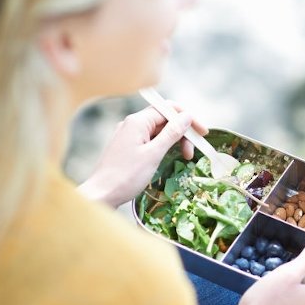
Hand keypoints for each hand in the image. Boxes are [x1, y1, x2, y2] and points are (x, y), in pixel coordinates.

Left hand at [77, 104, 208, 207]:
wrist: (101, 195)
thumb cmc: (126, 176)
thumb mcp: (153, 154)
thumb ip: (171, 133)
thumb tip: (187, 116)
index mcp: (137, 121)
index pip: (168, 109)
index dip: (188, 119)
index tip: (203, 133)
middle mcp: (132, 124)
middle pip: (164, 119)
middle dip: (182, 132)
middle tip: (193, 152)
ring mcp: (129, 135)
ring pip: (159, 130)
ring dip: (175, 140)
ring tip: (185, 157)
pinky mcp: (128, 147)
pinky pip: (151, 140)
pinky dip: (164, 146)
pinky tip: (171, 156)